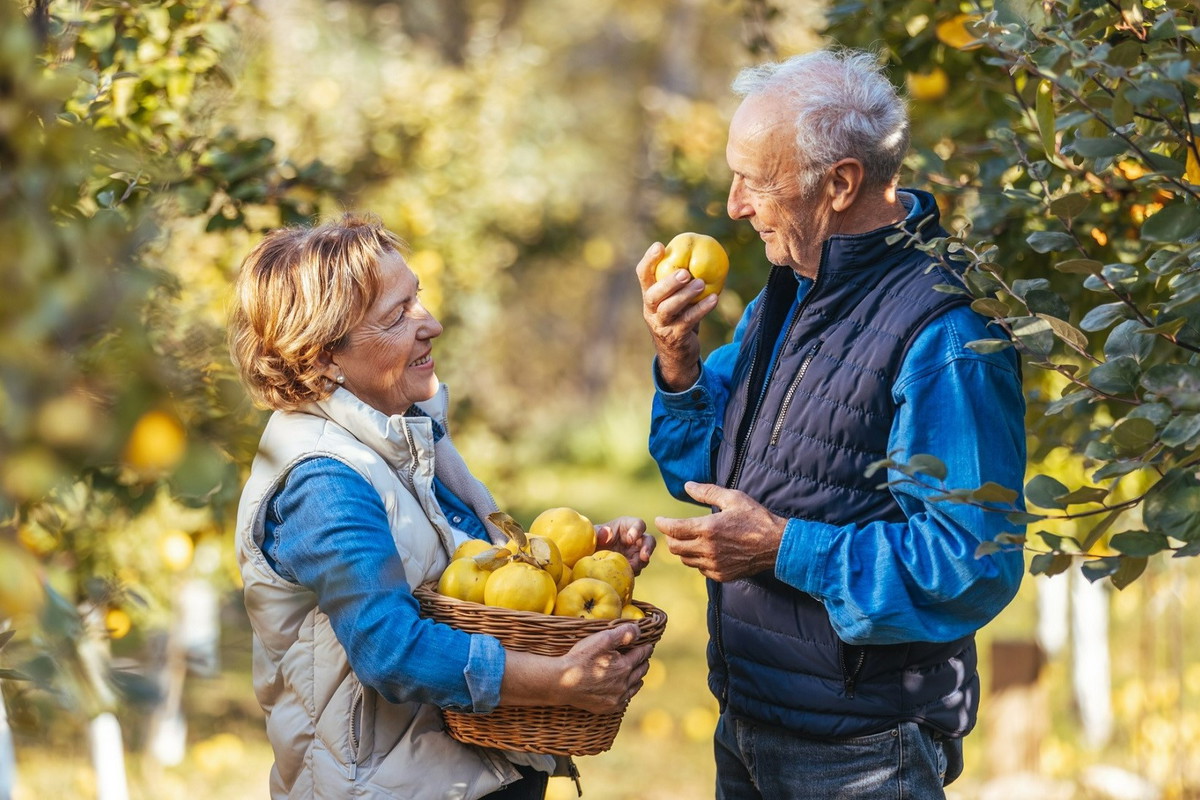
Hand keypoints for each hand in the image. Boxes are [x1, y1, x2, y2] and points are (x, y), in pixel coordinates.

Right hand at [557, 624, 651, 713]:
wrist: (562, 682)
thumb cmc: (581, 658)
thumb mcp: (602, 639)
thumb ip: (623, 633)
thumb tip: (640, 630)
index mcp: (625, 666)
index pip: (641, 655)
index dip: (645, 648)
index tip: (648, 645)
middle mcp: (624, 684)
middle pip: (640, 671)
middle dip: (643, 662)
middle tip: (644, 658)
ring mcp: (617, 698)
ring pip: (634, 686)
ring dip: (637, 678)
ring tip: (637, 673)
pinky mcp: (609, 707)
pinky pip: (625, 700)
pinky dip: (627, 692)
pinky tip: (625, 689)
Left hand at [596, 516, 655, 573]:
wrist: (590, 555)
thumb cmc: (593, 539)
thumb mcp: (594, 534)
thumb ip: (598, 532)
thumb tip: (607, 532)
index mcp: (627, 526)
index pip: (639, 524)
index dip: (637, 531)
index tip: (630, 539)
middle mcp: (635, 539)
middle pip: (649, 541)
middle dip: (648, 548)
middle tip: (644, 557)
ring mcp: (635, 553)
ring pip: (645, 557)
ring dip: (640, 563)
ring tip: (631, 568)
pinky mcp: (633, 565)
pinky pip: (637, 569)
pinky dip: (633, 571)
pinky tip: (625, 574)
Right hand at [636, 242, 718, 391]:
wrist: (677, 354)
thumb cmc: (680, 317)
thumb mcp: (677, 299)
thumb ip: (682, 281)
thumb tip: (703, 251)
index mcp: (649, 295)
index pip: (643, 275)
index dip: (649, 261)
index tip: (660, 246)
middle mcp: (651, 310)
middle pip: (653, 295)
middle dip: (668, 282)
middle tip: (685, 272)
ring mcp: (661, 325)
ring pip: (669, 309)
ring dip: (685, 295)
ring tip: (700, 284)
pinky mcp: (675, 337)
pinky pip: (688, 321)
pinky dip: (701, 309)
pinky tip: (714, 299)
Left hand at [656, 481, 786, 581]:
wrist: (776, 544)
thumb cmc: (756, 518)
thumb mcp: (733, 498)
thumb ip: (707, 492)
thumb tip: (687, 486)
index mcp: (708, 529)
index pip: (674, 530)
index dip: (663, 524)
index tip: (659, 520)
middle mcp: (708, 549)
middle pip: (675, 548)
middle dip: (670, 538)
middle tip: (673, 530)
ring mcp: (714, 565)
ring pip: (686, 560)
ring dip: (683, 549)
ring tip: (690, 539)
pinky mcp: (721, 575)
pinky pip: (700, 569)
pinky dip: (698, 560)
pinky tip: (705, 551)